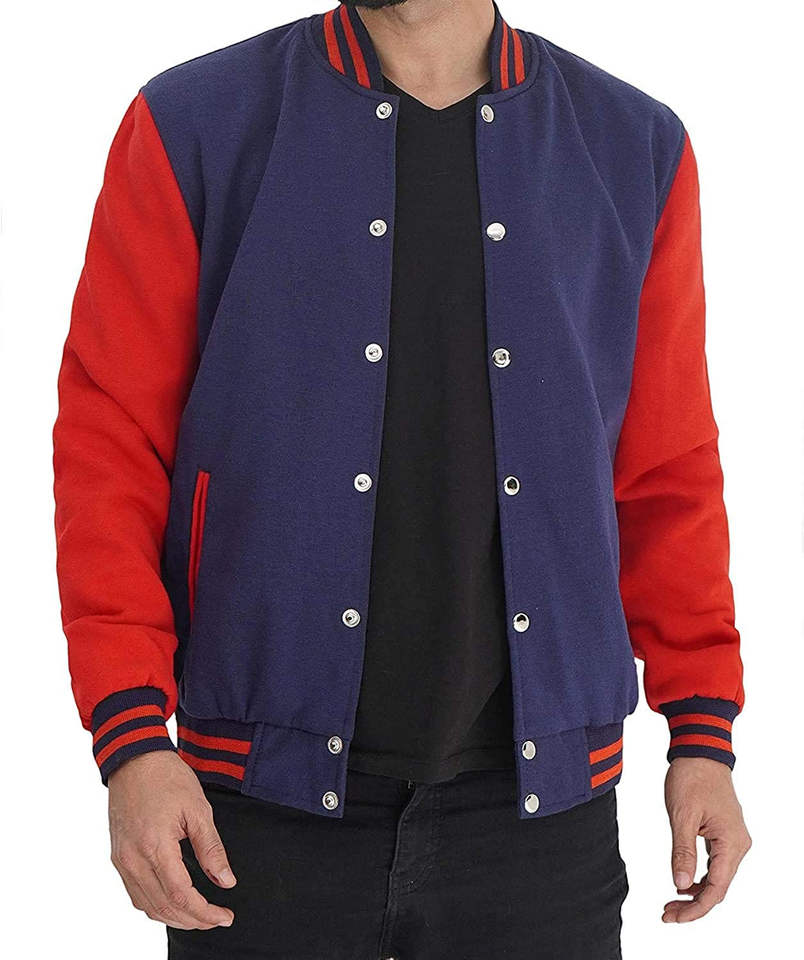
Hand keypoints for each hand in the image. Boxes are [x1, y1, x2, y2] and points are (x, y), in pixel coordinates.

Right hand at [108, 750, 235, 929]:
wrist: (135, 759)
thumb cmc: (166, 778)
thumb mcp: (198, 809)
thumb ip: (211, 849)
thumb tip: (226, 880)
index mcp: (155, 847)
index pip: (181, 896)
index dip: (205, 913)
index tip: (225, 916)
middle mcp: (133, 860)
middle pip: (164, 907)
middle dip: (193, 920)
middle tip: (217, 919)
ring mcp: (122, 860)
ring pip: (147, 906)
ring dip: (174, 918)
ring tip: (200, 915)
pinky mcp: (118, 857)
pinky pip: (135, 894)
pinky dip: (155, 906)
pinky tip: (173, 903)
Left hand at [663, 757, 750, 922]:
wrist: (700, 752)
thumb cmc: (692, 778)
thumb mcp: (682, 814)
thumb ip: (682, 850)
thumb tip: (679, 883)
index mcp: (731, 842)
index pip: (716, 888)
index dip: (696, 908)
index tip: (674, 917)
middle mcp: (737, 845)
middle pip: (718, 887)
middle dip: (693, 904)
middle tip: (667, 913)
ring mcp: (732, 840)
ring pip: (716, 877)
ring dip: (695, 892)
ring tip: (671, 901)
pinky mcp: (723, 834)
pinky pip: (714, 864)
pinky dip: (699, 876)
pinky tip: (682, 881)